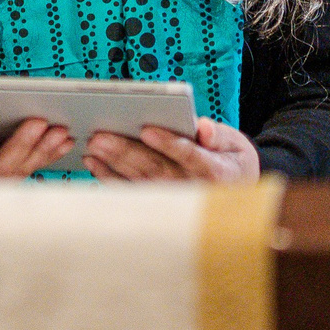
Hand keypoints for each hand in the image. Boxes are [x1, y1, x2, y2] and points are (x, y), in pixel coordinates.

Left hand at [85, 118, 259, 184]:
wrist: (233, 189)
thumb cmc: (230, 160)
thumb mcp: (236, 145)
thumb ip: (219, 136)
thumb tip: (203, 127)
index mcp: (214, 171)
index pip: (190, 156)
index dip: (169, 143)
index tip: (147, 129)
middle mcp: (191, 187)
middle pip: (156, 168)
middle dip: (126, 151)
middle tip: (101, 136)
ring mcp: (172, 197)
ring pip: (139, 179)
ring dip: (113, 163)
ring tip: (93, 145)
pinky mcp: (156, 202)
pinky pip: (130, 190)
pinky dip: (109, 177)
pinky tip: (94, 163)